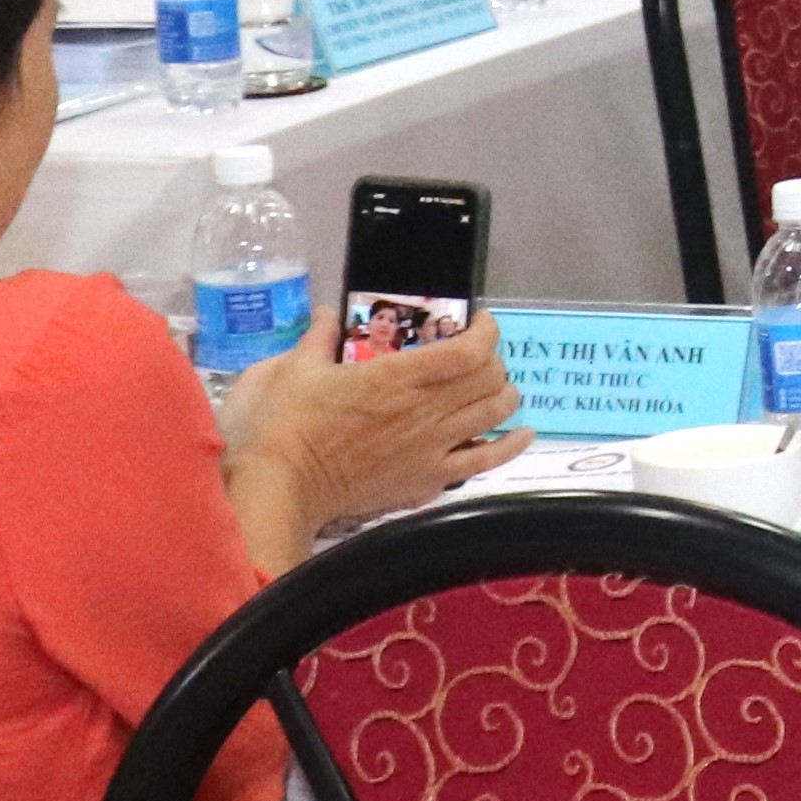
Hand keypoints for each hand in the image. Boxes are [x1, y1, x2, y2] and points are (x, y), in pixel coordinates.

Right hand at [225, 317, 519, 563]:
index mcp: (397, 377)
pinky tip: (520, 434)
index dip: (486, 332)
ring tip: (494, 387)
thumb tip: (325, 314)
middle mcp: (425, 410)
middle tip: (477, 358)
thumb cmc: (283, 425)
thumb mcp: (294, 369)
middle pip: (489, 379)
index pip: (468, 350)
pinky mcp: (429, 480)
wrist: (281, 486)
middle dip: (492, 361)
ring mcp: (432, 447)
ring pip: (496, 414)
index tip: (480, 322)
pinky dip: (510, 445)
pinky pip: (486, 462)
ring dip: (503, 394)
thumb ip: (317, 338)